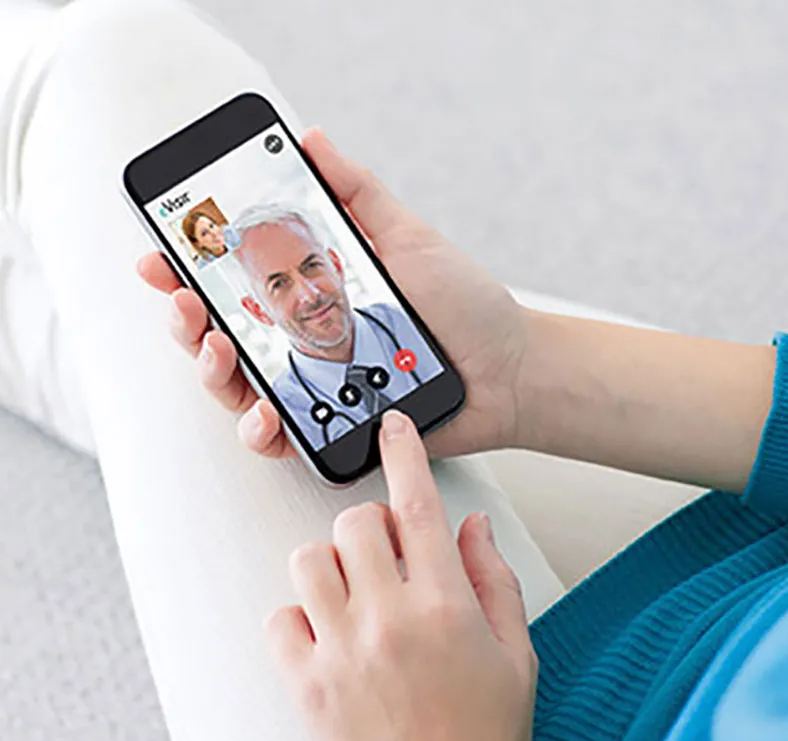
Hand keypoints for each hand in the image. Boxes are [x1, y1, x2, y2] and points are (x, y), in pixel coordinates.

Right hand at [137, 127, 528, 459]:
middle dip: (190, 320)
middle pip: (222, 336)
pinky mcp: (331, 428)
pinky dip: (261, 429)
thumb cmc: (463, 304)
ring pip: (238, 388)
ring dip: (213, 372)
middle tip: (188, 304)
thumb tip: (311, 139)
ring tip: (220, 352)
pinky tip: (264, 415)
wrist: (506, 367)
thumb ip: (356, 195)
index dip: (192, 269)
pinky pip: (280, 437)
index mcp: (310, 294)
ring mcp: (314, 386)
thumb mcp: (407, 238)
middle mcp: (302, 341)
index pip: (237, 281)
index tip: (163, 254)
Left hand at [267, 410, 536, 740]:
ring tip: (353, 592)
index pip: (418, 507)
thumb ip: (494, 578)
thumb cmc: (484, 737)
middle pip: (353, 524)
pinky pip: (281, 618)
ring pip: (308, 560)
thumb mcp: (517, 653)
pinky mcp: (307, 684)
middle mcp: (388, 621)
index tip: (394, 427)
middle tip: (384, 551)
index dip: (405, 454)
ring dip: (331, 564)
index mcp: (444, 607)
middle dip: (368, 524)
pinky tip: (328, 634)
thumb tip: (473, 526)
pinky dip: (299, 616)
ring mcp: (341, 652)